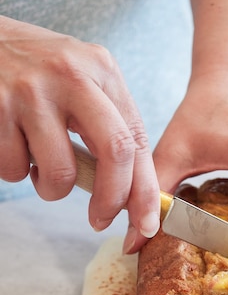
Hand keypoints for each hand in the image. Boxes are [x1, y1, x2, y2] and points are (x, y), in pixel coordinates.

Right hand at [0, 16, 159, 251]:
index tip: (146, 224)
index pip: (137, 141)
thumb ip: (107, 126)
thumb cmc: (35, 71)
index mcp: (102, 70)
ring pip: (60, 173)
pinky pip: (15, 169)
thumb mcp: (80, 82)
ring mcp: (32, 91)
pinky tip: (13, 146)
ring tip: (40, 169)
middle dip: (112, 200)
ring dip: (51, 189)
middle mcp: (72, 76)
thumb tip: (131, 193)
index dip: (145, 191)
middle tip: (100, 220)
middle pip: (115, 153)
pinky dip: (16, 172)